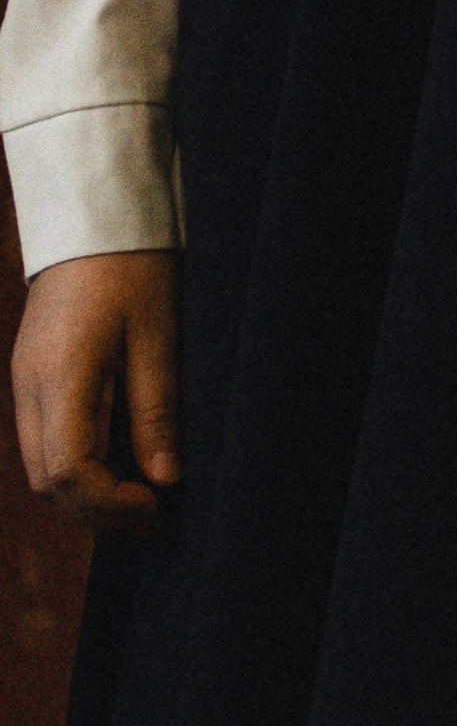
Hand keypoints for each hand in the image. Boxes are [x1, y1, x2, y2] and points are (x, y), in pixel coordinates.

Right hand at [14, 250, 179, 523]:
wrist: (94, 213)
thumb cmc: (133, 265)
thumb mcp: (158, 335)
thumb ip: (156, 410)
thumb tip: (164, 478)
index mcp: (59, 378)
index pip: (67, 472)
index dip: (109, 503)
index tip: (155, 505)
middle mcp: (29, 386)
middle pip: (45, 479)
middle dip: (95, 508)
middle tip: (151, 512)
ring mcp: (24, 379)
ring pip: (39, 464)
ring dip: (83, 489)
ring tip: (138, 491)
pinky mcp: (32, 371)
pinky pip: (42, 437)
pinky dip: (74, 461)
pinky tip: (114, 456)